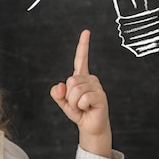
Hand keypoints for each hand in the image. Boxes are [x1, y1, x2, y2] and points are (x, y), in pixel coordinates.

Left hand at [50, 30, 112, 157]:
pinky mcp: (101, 96)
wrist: (90, 126)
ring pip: (76, 91)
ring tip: (82, 107)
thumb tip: (59, 86)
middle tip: (77, 104)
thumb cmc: (79, 112)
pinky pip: (83, 99)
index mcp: (81, 77)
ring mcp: (97, 87)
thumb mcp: (63, 103)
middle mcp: (90, 79)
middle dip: (69, 96)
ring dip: (75, 103)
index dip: (83, 45)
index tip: (86, 31)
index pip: (81, 59)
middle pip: (71, 81)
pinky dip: (81, 107)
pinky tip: (89, 109)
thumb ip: (57, 94)